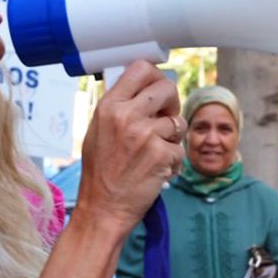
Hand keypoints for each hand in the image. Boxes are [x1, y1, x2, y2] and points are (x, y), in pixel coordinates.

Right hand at [75, 61, 185, 235]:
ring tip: (154, 154)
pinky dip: (173, 161)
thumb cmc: (100, 173)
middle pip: (167, 88)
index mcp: (108, 107)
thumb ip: (119, 109)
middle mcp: (126, 116)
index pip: (140, 69)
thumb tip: (143, 91)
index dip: (155, 76)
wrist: (103, 208)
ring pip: (178, 122)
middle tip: (165, 119)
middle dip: (171, 103)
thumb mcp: (98, 132)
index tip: (158, 89)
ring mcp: (145, 134)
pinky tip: (156, 171)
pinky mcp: (162, 154)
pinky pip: (180, 148)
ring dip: (172, 138)